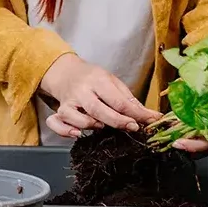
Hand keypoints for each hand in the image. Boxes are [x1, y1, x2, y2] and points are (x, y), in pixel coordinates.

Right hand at [39, 54, 158, 138]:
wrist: (66, 72)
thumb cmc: (94, 79)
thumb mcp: (113, 82)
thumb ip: (129, 100)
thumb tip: (150, 116)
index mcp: (98, 80)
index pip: (118, 100)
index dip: (134, 113)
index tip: (148, 121)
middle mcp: (82, 90)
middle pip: (98, 109)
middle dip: (117, 121)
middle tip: (132, 127)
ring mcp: (69, 101)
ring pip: (75, 116)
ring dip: (90, 125)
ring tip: (102, 127)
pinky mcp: (60, 110)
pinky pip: (56, 123)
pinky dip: (64, 130)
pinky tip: (76, 134)